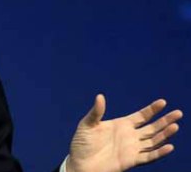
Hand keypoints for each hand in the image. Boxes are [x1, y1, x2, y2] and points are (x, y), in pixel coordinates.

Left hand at [67, 94, 182, 171]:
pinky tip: (169, 146)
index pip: (141, 116)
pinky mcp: (131, 160)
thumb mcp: (87, 125)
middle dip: (165, 120)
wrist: (79, 164)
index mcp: (121, 124)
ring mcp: (132, 148)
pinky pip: (149, 157)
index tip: (163, 102)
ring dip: (165, 134)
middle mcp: (130, 136)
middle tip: (178, 113)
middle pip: (152, 127)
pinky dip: (159, 152)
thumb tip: (99, 96)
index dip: (152, 109)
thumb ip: (96, 112)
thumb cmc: (81, 143)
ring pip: (153, 140)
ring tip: (175, 126)